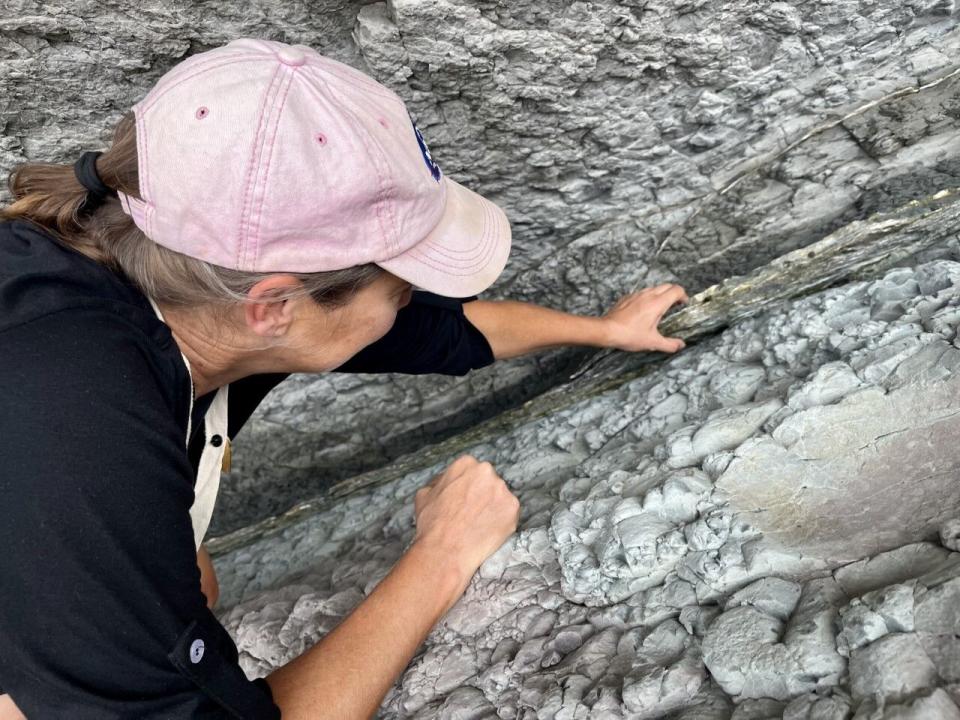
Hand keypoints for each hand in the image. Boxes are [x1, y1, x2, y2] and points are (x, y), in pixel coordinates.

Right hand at [413, 455, 519, 589]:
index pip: (474, 472)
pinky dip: (502, 522)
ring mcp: (502, 489)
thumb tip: (447, 480)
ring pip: (501, 498)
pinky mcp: (513, 508)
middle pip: (490, 483)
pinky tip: (488, 531)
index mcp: (466, 464)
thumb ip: (440, 481)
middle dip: (484, 496)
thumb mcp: (425, 494)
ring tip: (479, 525)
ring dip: (494, 509)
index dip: (470, 489)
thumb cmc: (433, 525)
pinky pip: (510, 513)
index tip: (467, 501)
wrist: (445, 551)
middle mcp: (486, 472)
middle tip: (474, 514)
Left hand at [601, 284, 688, 352]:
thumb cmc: (629, 335)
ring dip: (661, 295)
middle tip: (675, 306)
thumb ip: (670, 344)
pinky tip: (644, 310)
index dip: (683, 296)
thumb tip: (681, 345)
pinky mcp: (627, 297)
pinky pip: (641, 293)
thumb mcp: (652, 342)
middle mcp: (647, 295)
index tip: (683, 305)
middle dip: (674, 294)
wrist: (607, 330)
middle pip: (667, 286)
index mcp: (657, 303)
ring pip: (654, 288)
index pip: (676, 290)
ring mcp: (636, 294)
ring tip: (660, 308)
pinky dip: (647, 298)